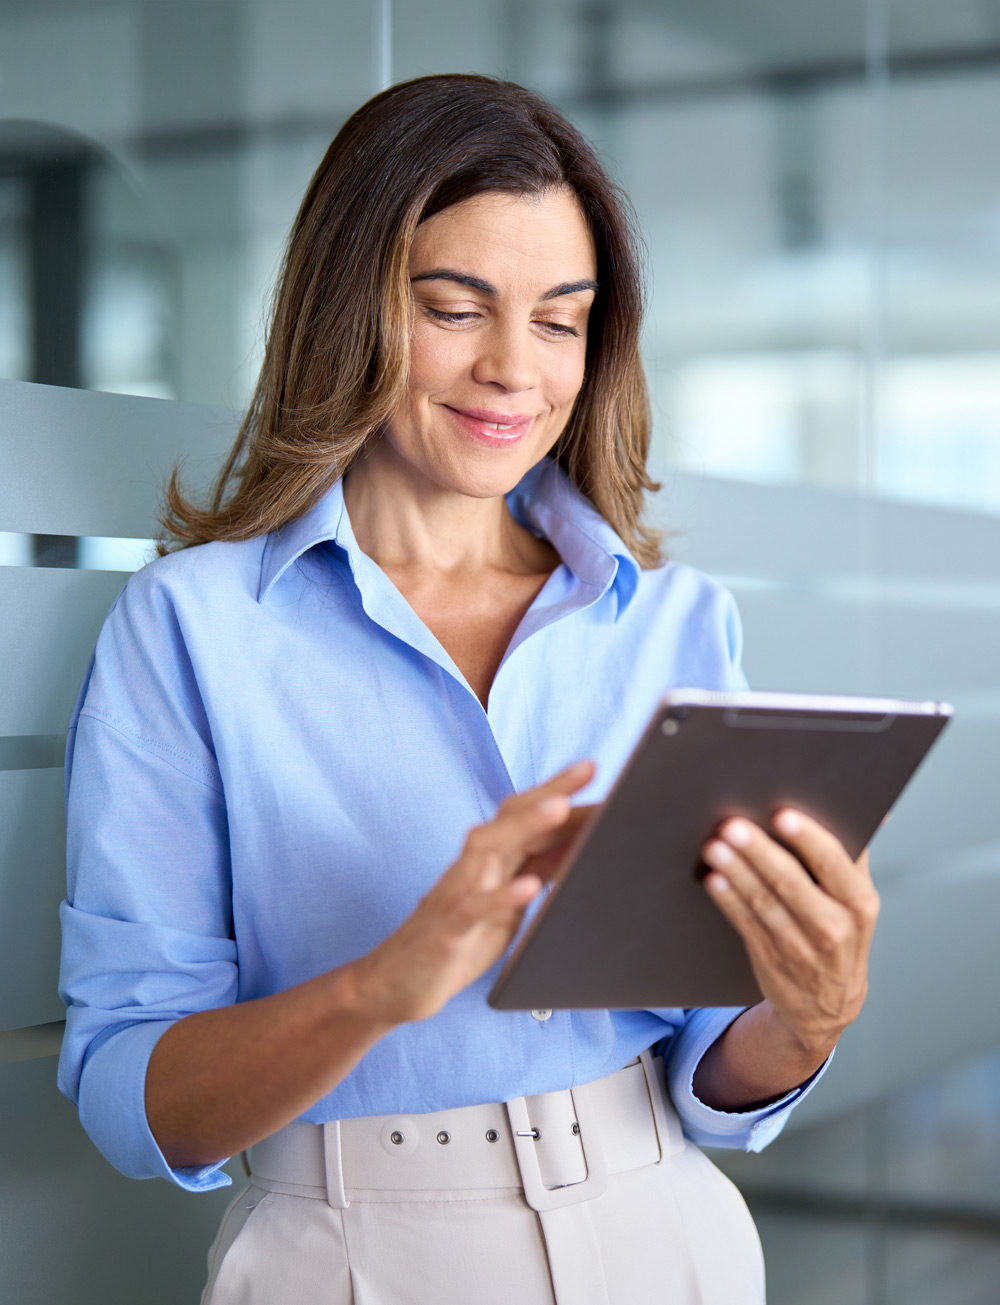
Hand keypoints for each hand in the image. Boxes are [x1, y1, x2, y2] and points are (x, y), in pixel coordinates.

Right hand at [350, 761, 595, 1025]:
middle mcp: (473, 868)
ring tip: (560, 806)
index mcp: (490, 861)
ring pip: (489, 847)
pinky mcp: (447, 929)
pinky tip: (529, 886)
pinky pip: (473, 907)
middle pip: (510, 818)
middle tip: (587, 768)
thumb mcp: (507, 904)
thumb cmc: (456, 940)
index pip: (525, 815)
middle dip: (549, 791)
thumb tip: (580, 846)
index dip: (560, 793)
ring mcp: (457, 894)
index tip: (592, 770)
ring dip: (526, 825)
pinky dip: (501, 895)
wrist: (394, 983)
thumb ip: (537, 872)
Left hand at [701, 810, 879, 1060]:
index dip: (808, 838)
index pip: (834, 863)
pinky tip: (714, 879)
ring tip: (715, 846)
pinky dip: (729, 901)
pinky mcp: (770, 958)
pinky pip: (746, 924)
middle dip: (760, 852)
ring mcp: (801, 947)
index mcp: (860, 903)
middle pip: (792, 883)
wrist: (828, 1004)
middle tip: (733, 825)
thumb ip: (853, 855)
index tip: (781, 815)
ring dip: (737, 873)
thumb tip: (873, 807)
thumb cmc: (841, 932)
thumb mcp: (857, 899)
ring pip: (765, 903)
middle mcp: (834, 927)